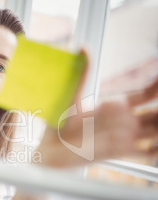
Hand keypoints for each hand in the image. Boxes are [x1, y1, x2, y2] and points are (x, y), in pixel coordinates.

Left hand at [37, 76, 157, 166]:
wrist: (52, 148)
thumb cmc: (61, 121)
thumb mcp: (73, 96)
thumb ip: (83, 73)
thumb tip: (83, 46)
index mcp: (115, 105)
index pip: (145, 94)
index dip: (157, 86)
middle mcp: (123, 120)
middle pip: (155, 114)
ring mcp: (123, 136)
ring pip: (154, 131)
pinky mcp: (119, 152)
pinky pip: (145, 152)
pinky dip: (154, 151)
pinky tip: (155, 148)